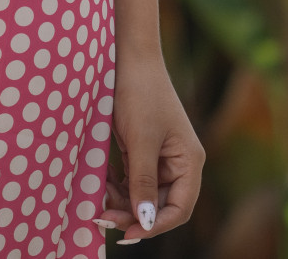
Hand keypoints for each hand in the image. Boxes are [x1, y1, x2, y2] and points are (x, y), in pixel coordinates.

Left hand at [94, 51, 204, 242]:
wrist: (127, 55)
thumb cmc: (139, 93)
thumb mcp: (140, 140)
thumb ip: (142, 182)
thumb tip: (146, 222)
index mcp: (189, 161)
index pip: (179, 208)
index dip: (156, 225)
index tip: (128, 232)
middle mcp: (179, 162)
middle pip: (160, 204)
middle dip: (134, 214)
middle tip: (103, 218)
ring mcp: (160, 155)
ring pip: (143, 193)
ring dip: (123, 200)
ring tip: (98, 199)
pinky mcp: (142, 148)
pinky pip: (132, 178)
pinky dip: (117, 184)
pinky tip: (100, 182)